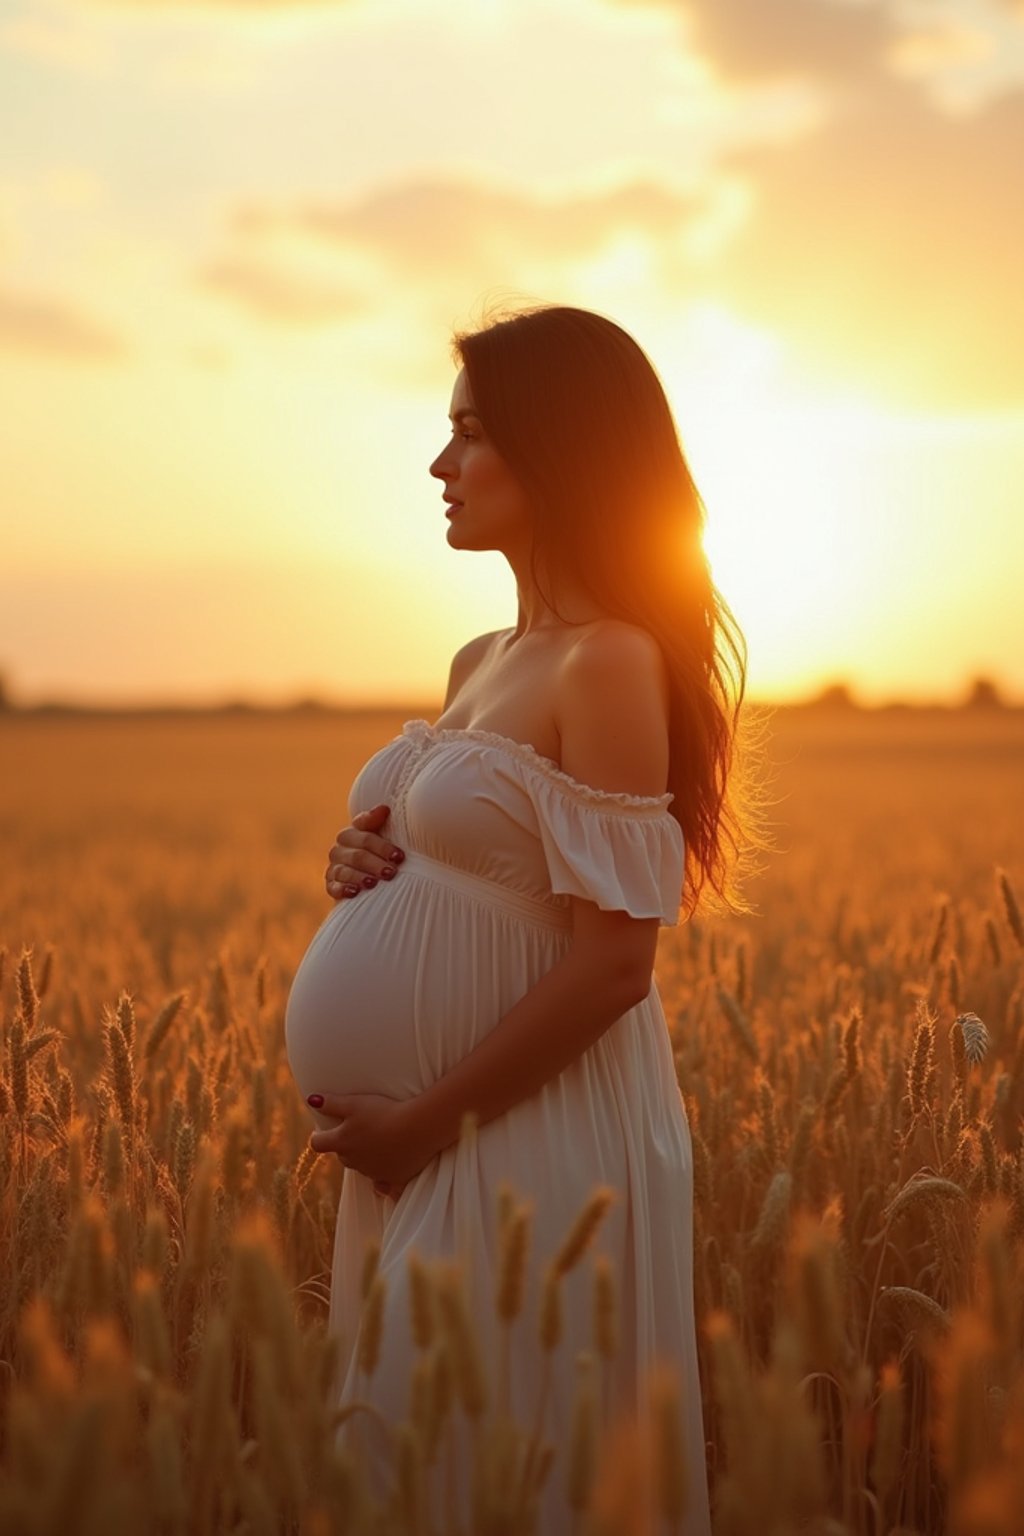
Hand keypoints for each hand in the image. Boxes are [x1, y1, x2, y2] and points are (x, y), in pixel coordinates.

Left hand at [307, 1091, 433, 1188]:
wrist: (419, 1128)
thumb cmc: (385, 1112)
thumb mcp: (355, 1103)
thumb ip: (331, 1103)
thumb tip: (312, 1100)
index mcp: (342, 1142)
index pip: (317, 1144)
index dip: (318, 1137)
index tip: (323, 1131)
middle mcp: (353, 1161)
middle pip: (341, 1155)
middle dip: (345, 1145)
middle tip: (359, 1129)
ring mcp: (373, 1172)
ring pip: (361, 1167)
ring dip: (364, 1157)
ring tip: (379, 1141)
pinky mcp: (392, 1180)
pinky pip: (382, 1186)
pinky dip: (381, 1183)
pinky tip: (383, 1181)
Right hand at [326, 804, 404, 899]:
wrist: (371, 881)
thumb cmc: (382, 855)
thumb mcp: (386, 838)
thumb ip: (381, 823)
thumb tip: (385, 808)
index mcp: (353, 833)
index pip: (366, 836)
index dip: (382, 846)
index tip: (399, 856)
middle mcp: (340, 848)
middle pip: (357, 855)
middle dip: (375, 864)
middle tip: (391, 872)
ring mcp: (334, 867)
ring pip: (344, 871)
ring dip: (359, 877)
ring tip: (373, 883)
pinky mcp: (331, 885)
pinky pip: (333, 887)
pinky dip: (343, 889)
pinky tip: (354, 892)